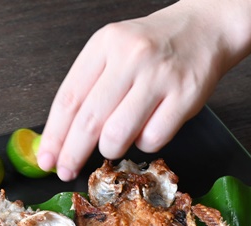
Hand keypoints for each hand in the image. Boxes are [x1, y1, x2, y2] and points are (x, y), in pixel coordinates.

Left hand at [37, 0, 250, 180]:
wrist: (204, 28)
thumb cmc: (152, 47)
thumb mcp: (112, 52)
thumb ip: (88, 88)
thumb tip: (60, 138)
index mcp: (104, 45)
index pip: (68, 99)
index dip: (54, 136)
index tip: (46, 159)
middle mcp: (130, 57)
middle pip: (89, 121)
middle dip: (72, 154)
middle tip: (65, 171)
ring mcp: (159, 76)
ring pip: (118, 135)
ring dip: (110, 148)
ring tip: (115, 141)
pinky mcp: (185, 96)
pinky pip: (152, 139)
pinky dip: (144, 143)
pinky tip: (147, 128)